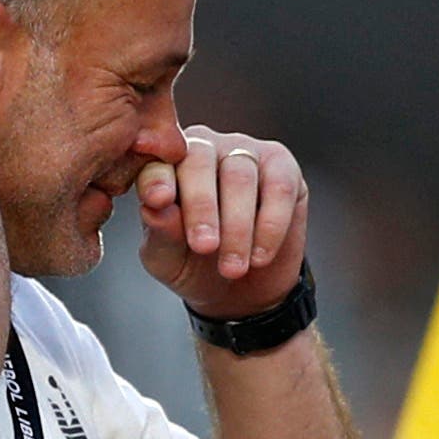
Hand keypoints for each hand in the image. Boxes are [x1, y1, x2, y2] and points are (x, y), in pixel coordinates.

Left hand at [136, 129, 308, 317]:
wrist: (242, 289)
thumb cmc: (195, 265)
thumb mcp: (168, 260)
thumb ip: (160, 232)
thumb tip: (155, 208)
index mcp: (168, 165)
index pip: (158, 162)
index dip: (158, 180)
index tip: (158, 202)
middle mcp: (205, 148)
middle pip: (200, 161)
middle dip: (202, 207)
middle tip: (205, 247)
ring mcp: (246, 153)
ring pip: (240, 176)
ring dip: (237, 226)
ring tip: (233, 267)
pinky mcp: (283, 168)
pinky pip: (279, 188)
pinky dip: (271, 226)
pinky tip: (260, 256)